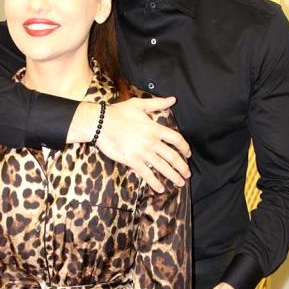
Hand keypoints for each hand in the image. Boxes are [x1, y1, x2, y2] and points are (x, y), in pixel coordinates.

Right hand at [69, 96, 190, 191]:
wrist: (100, 123)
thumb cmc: (118, 112)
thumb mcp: (139, 104)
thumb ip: (158, 103)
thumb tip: (173, 99)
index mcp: (155, 128)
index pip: (177, 139)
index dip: (185, 148)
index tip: (188, 154)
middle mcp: (151, 142)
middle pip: (173, 157)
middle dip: (182, 167)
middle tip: (187, 173)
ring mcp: (142, 153)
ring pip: (163, 167)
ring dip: (173, 176)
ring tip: (180, 183)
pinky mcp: (132, 161)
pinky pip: (147, 174)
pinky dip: (155, 183)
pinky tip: (161, 189)